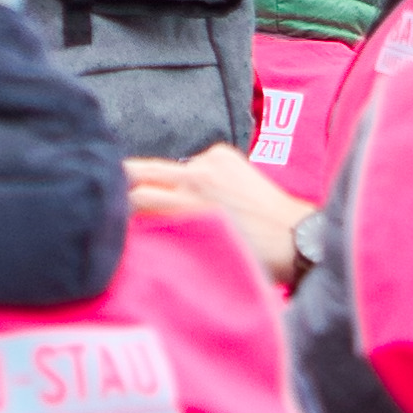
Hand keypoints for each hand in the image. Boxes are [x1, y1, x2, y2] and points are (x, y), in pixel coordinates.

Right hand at [128, 143, 308, 289]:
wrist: (295, 238)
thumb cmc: (249, 258)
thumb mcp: (200, 254)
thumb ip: (167, 237)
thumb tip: (139, 234)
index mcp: (186, 206)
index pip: (134, 197)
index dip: (120, 209)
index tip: (117, 221)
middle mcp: (194, 177)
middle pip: (140, 171)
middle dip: (125, 183)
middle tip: (117, 198)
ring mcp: (210, 161)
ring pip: (169, 169)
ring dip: (164, 182)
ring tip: (172, 202)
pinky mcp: (224, 153)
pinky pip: (196, 162)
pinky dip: (194, 176)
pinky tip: (209, 194)